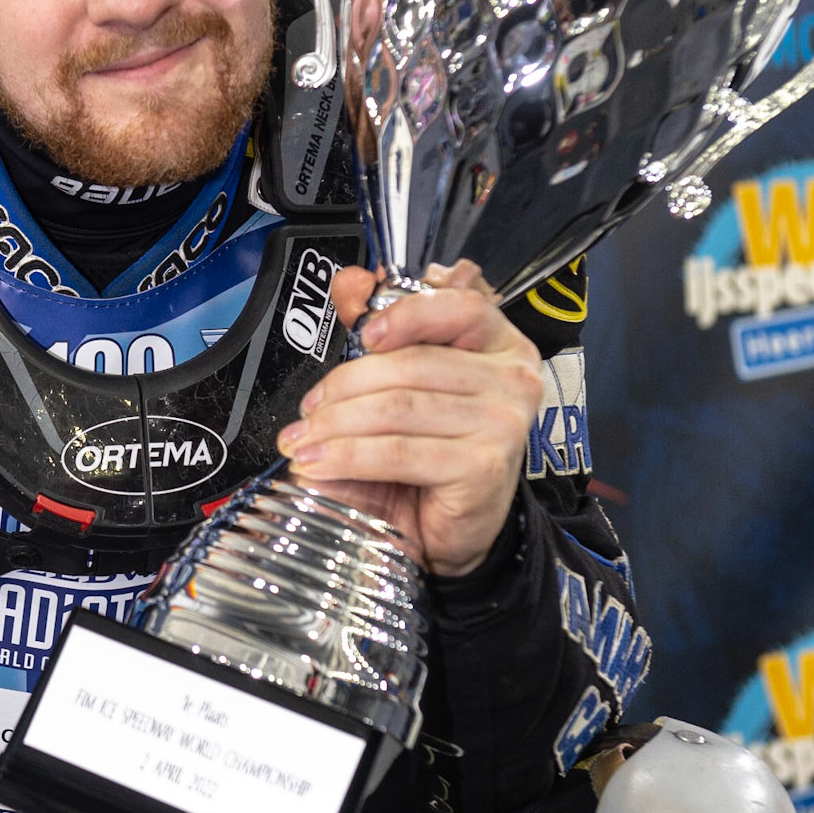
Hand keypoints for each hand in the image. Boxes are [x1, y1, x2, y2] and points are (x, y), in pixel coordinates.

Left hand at [275, 260, 543, 577]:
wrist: (451, 530)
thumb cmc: (430, 455)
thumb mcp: (404, 388)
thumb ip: (383, 336)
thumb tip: (348, 282)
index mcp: (500, 344)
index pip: (459, 307)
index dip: (406, 314)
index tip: (363, 334)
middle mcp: (512, 379)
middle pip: (410, 364)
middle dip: (343, 387)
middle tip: (305, 414)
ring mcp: (503, 424)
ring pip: (397, 408)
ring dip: (335, 426)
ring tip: (301, 443)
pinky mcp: (483, 467)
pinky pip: (397, 450)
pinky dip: (348, 457)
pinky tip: (319, 465)